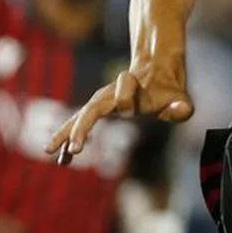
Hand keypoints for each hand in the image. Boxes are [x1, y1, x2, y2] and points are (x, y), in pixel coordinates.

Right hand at [44, 56, 193, 163]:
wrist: (155, 75)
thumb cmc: (169, 90)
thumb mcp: (181, 98)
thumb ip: (182, 106)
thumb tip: (180, 110)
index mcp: (130, 90)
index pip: (123, 96)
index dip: (126, 98)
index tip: (132, 110)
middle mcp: (110, 95)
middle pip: (91, 109)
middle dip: (82, 127)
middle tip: (75, 148)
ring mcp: (100, 103)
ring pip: (79, 117)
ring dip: (66, 134)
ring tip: (49, 151)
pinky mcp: (96, 111)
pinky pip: (78, 125)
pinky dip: (67, 138)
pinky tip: (59, 156)